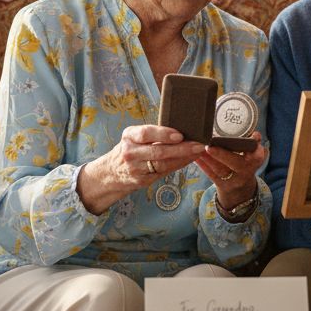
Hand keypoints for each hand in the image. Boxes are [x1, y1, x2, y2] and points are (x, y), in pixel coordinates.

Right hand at [76, 124, 204, 213]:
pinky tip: (188, 160)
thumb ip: (153, 134)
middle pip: (158, 151)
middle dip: (181, 148)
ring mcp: (135, 168)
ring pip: (163, 164)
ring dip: (183, 158)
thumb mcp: (134, 137)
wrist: (112, 172)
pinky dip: (178, 165)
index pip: (146, 133)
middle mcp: (130, 152)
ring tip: (198, 152)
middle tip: (198, 145)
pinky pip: (164, 172)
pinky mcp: (141, 180)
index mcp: (129, 136)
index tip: (180, 135)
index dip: (163, 134)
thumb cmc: (131, 149)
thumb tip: (182, 130)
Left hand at [193, 131, 266, 208]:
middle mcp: (245, 171)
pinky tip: (195, 157)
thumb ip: (253, 144)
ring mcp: (233, 180)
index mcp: (255, 161)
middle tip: (209, 146)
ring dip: (208, 158)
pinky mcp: (222, 185)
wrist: (240, 188)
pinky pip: (211, 175)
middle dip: (222, 155)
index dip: (254, 148)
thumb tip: (255, 134)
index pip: (257, 155)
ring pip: (220, 169)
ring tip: (198, 148)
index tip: (247, 139)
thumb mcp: (252, 155)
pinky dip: (203, 165)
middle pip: (235, 163)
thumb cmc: (244, 163)